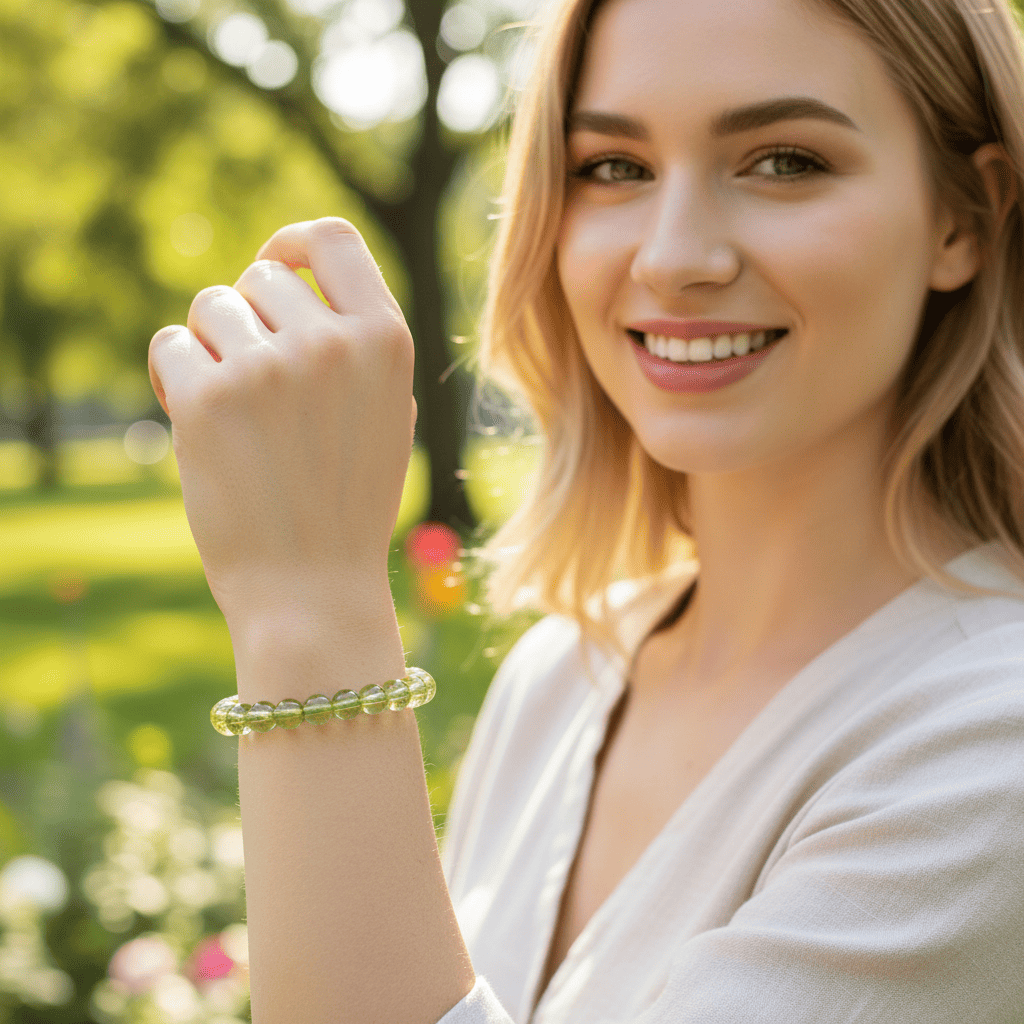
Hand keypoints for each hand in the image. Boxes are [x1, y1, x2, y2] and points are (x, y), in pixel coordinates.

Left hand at [148, 218, 415, 637]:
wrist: (314, 589)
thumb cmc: (348, 505)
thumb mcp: (387, 415)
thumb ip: (358, 346)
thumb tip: (297, 280)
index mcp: (386, 341)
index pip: (332, 240)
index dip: (294, 244)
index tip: (276, 265)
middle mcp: (332, 343)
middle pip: (261, 276)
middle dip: (250, 319)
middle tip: (255, 383)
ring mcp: (269, 368)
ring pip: (210, 306)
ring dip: (211, 348)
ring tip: (232, 410)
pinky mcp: (208, 400)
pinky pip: (169, 345)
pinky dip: (173, 377)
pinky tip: (196, 419)